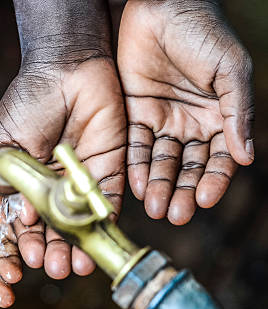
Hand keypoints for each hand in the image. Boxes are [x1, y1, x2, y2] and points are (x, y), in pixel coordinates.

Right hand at [0, 49, 126, 278]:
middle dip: (56, 250)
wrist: (64, 67)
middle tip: (57, 269)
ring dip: (80, 245)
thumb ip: (9, 179)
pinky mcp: (109, 168)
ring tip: (78, 267)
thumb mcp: (5, 142)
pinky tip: (99, 241)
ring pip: (81, 221)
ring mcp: (82, 179)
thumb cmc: (28, 100)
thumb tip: (17, 217)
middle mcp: (54, 185)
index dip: (28, 241)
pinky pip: (109, 199)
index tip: (29, 260)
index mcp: (27, 181)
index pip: (26, 220)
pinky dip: (104, 221)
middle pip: (56, 227)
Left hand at [118, 0, 253, 224]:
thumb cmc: (204, 34)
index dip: (214, 180)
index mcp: (219, 117)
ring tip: (156, 208)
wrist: (163, 6)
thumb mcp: (229, 72)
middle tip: (175, 215)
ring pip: (160, 162)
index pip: (218, 159)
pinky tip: (135, 185)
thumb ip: (237, 114)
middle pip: (188, 167)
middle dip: (183, 192)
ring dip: (158, 186)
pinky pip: (134, 146)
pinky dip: (135, 165)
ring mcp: (162, 120)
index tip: (207, 200)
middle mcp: (191, 124)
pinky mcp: (134, 114)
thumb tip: (246, 158)